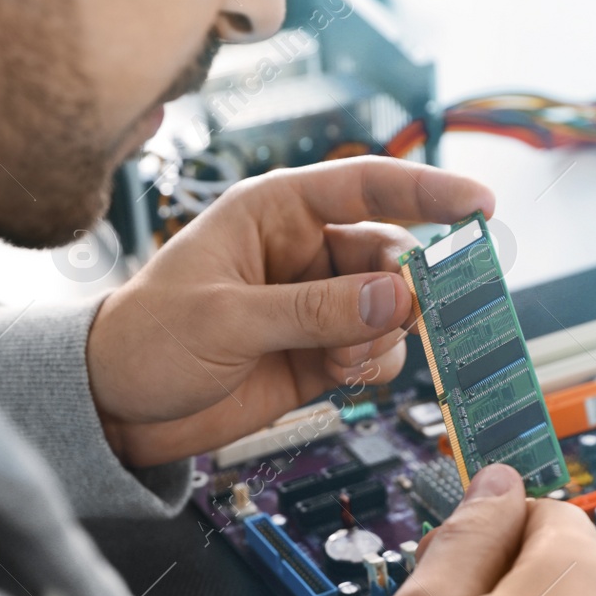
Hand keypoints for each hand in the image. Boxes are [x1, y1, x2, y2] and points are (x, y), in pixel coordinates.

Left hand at [87, 157, 493, 466]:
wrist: (115, 410)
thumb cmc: (146, 341)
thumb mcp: (226, 320)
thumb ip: (314, 310)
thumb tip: (397, 296)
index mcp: (273, 213)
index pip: (364, 185)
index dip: (426, 192)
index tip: (480, 205)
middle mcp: (302, 253)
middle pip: (390, 256)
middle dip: (409, 288)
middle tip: (414, 317)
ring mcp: (315, 306)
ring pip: (391, 308)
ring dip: (387, 335)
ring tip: (347, 359)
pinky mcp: (319, 354)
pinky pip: (376, 351)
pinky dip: (375, 365)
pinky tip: (344, 377)